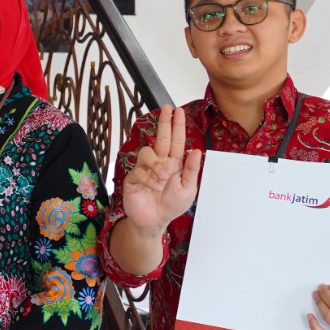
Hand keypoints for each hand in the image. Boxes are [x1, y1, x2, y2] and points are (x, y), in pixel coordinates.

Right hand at [120, 105, 201, 236]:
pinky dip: (150, 179)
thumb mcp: (188, 189)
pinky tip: (155, 187)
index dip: (176, 126)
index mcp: (174, 164)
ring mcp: (144, 170)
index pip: (176, 141)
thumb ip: (191, 170)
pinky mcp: (133, 179)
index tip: (177, 111)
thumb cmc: (171, 205)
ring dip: (157, 164)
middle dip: (164, 123)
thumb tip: (196, 150)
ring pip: (147, 153)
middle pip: (160, 138)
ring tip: (163, 177)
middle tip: (166, 109)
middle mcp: (158, 163)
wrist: (155, 221)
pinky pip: (140, 171)